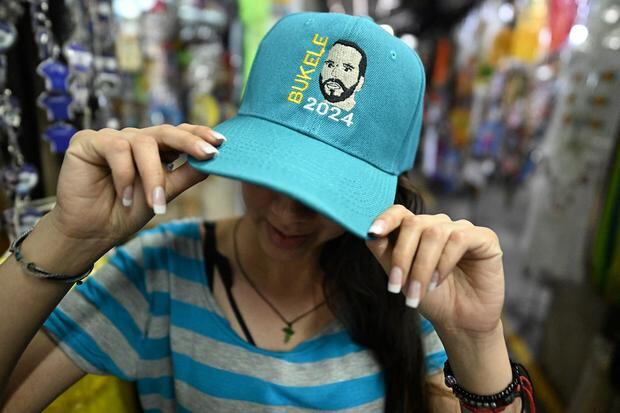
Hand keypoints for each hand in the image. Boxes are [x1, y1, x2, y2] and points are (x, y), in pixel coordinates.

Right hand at [47, 123, 222, 250]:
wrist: (92, 232)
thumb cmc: (126, 212)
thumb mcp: (164, 193)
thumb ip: (186, 175)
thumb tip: (215, 161)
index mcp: (154, 150)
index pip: (179, 135)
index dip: (199, 135)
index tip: (222, 142)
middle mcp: (134, 140)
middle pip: (166, 131)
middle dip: (189, 142)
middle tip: (209, 153)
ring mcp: (112, 138)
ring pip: (143, 144)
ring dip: (152, 175)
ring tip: (154, 203)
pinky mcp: (88, 141)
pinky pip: (116, 148)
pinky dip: (125, 175)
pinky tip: (125, 197)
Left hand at [365, 206, 504, 336]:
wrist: (460, 322)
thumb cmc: (432, 298)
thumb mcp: (402, 277)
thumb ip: (385, 253)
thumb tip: (370, 234)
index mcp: (418, 231)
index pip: (400, 212)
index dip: (386, 218)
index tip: (373, 232)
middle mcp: (439, 225)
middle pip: (414, 224)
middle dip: (403, 256)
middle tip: (397, 288)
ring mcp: (462, 229)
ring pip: (434, 233)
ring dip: (422, 267)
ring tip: (418, 292)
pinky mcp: (484, 238)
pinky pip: (458, 238)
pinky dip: (443, 262)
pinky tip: (438, 282)